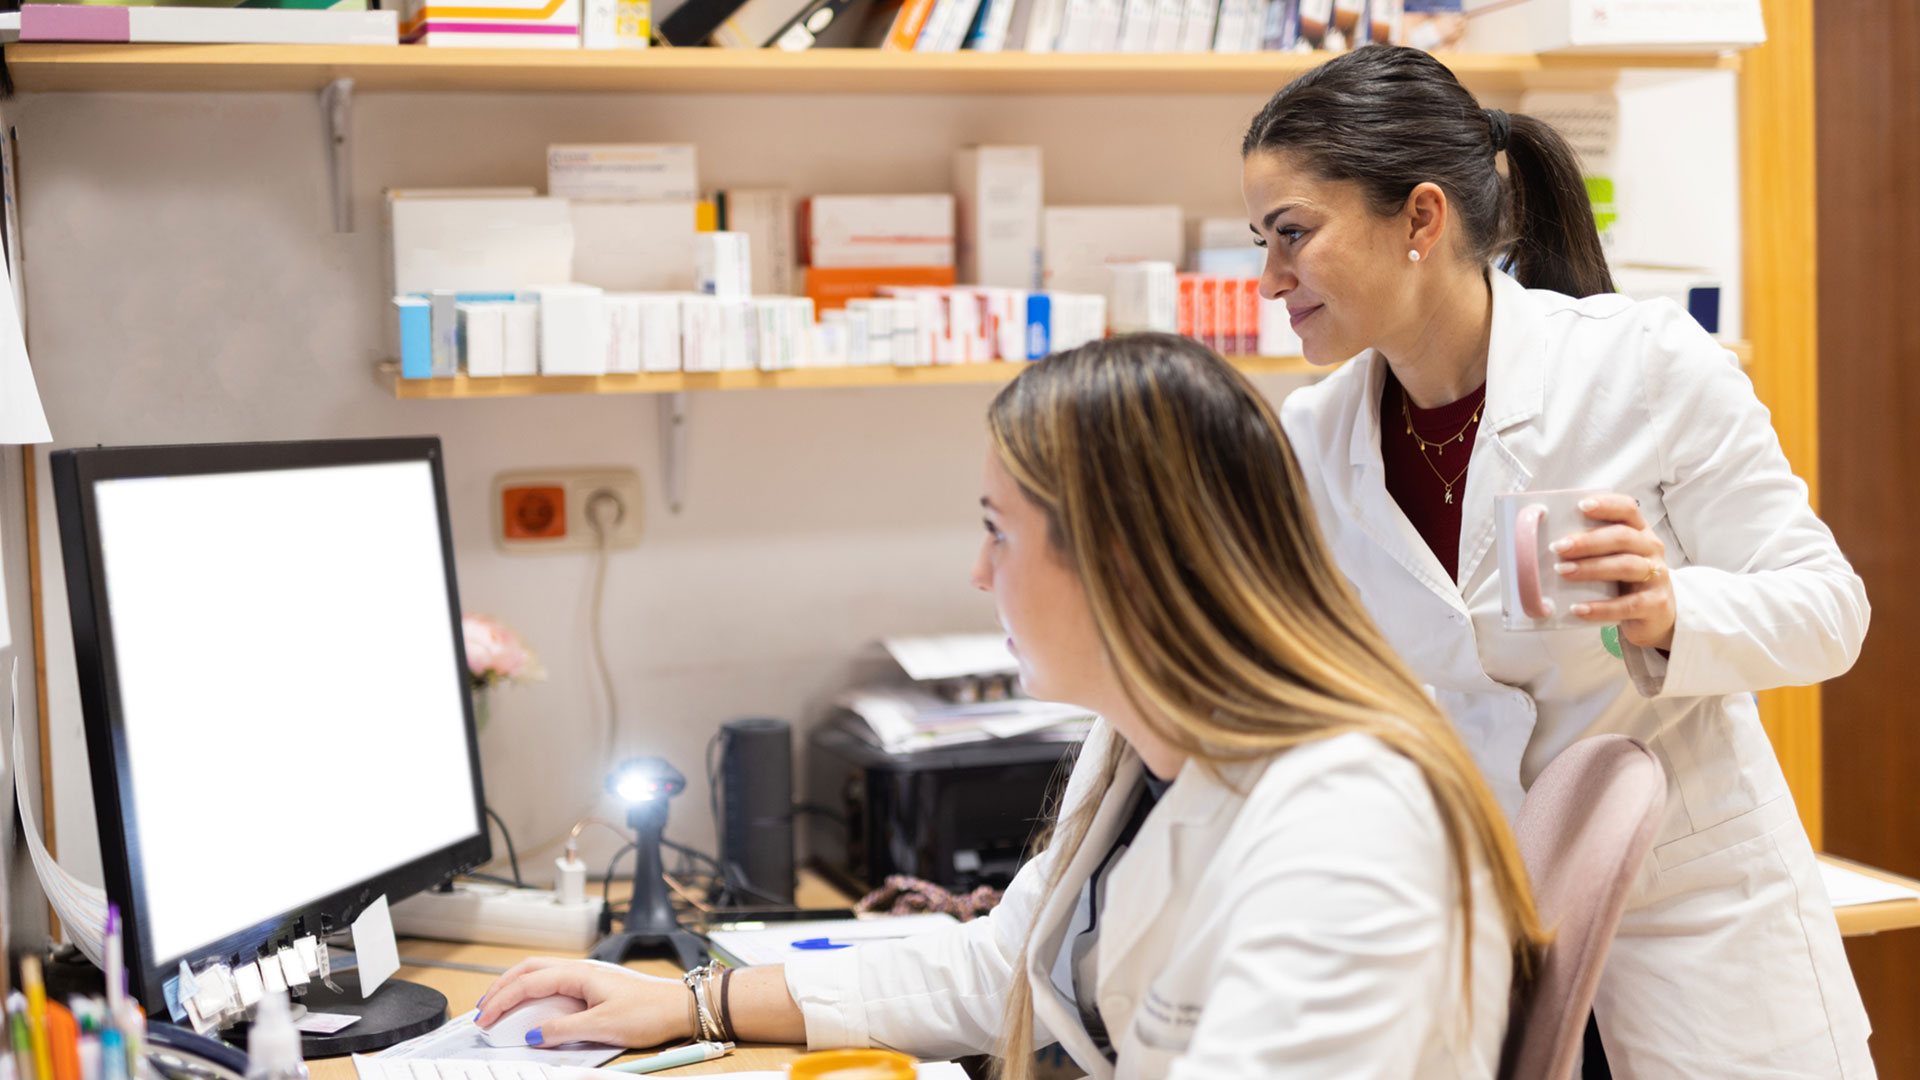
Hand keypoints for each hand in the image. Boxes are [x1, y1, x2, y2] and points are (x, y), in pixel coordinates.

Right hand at [474, 957, 691, 1048]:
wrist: (681, 1007)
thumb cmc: (649, 1012)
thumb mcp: (603, 1026)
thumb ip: (564, 1030)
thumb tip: (534, 1035)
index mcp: (579, 974)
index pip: (528, 983)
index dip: (502, 1000)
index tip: (485, 1018)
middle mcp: (580, 970)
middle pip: (529, 970)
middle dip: (501, 987)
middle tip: (482, 1008)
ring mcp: (587, 977)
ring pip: (541, 974)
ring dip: (516, 986)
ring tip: (499, 1004)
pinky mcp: (594, 988)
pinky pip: (555, 984)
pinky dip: (534, 992)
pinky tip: (530, 1005)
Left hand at [1549, 493, 1675, 650]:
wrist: (1655, 614)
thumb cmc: (1624, 579)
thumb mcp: (1612, 557)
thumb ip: (1591, 547)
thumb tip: (1547, 542)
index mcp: (1639, 531)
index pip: (1628, 509)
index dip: (1607, 505)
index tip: (1581, 506)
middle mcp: (1651, 549)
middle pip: (1623, 537)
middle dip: (1588, 541)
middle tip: (1558, 547)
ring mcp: (1657, 576)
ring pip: (1626, 566)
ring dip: (1591, 568)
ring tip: (1563, 571)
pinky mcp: (1655, 604)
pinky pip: (1627, 605)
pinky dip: (1600, 608)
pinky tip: (1578, 609)